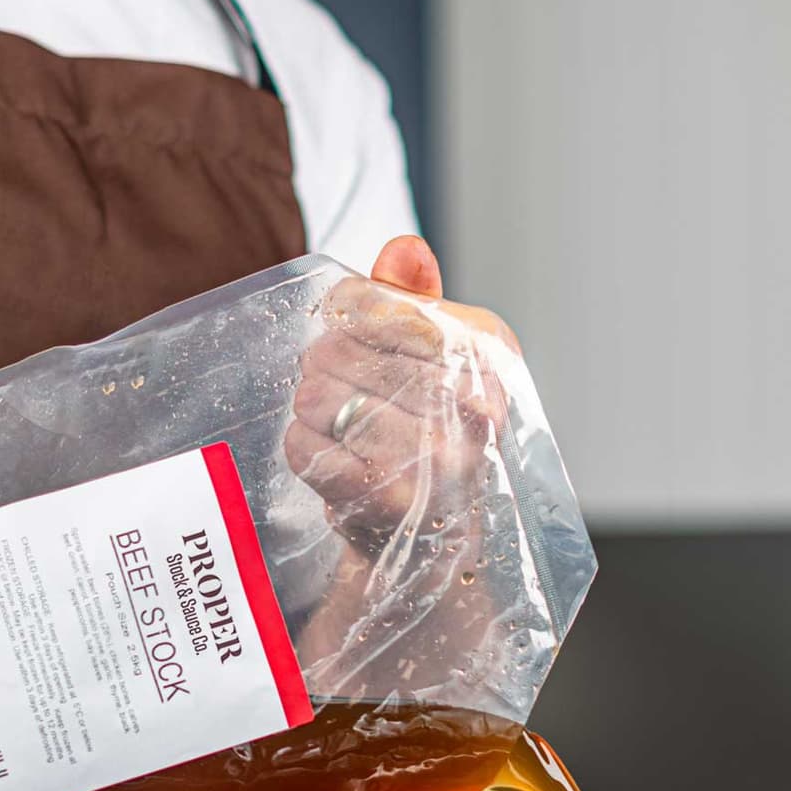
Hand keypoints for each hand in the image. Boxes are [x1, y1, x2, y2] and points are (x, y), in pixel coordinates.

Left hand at [286, 235, 517, 549]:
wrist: (434, 542)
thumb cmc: (430, 436)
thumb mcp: (437, 362)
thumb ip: (415, 301)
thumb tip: (405, 249)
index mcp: (488, 356)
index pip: (380, 303)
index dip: (347, 315)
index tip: (348, 330)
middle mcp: (471, 407)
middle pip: (340, 350)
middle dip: (324, 367)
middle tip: (337, 388)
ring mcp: (429, 457)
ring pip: (316, 396)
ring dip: (312, 408)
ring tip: (339, 424)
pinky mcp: (383, 497)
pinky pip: (303, 445)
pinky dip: (303, 446)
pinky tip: (331, 455)